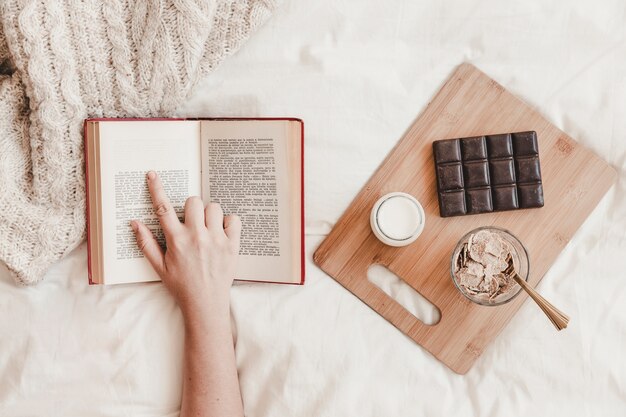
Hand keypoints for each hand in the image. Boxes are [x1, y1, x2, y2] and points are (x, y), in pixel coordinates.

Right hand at [130, 171, 240, 317]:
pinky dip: (229, 223)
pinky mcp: (233, 244)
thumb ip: (146, 244)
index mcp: (176, 241)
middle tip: (192, 222)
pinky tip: (222, 234)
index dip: (156, 189)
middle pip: (193, 201)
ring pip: (214, 207)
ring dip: (210, 215)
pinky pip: (234, 219)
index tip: (152, 175)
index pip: (163, 208)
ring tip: (208, 231)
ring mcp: (216, 239)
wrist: (206, 304)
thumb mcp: (159, 267)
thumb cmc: (182, 286)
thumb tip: (134, 223)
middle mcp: (197, 237)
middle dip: (191, 208)